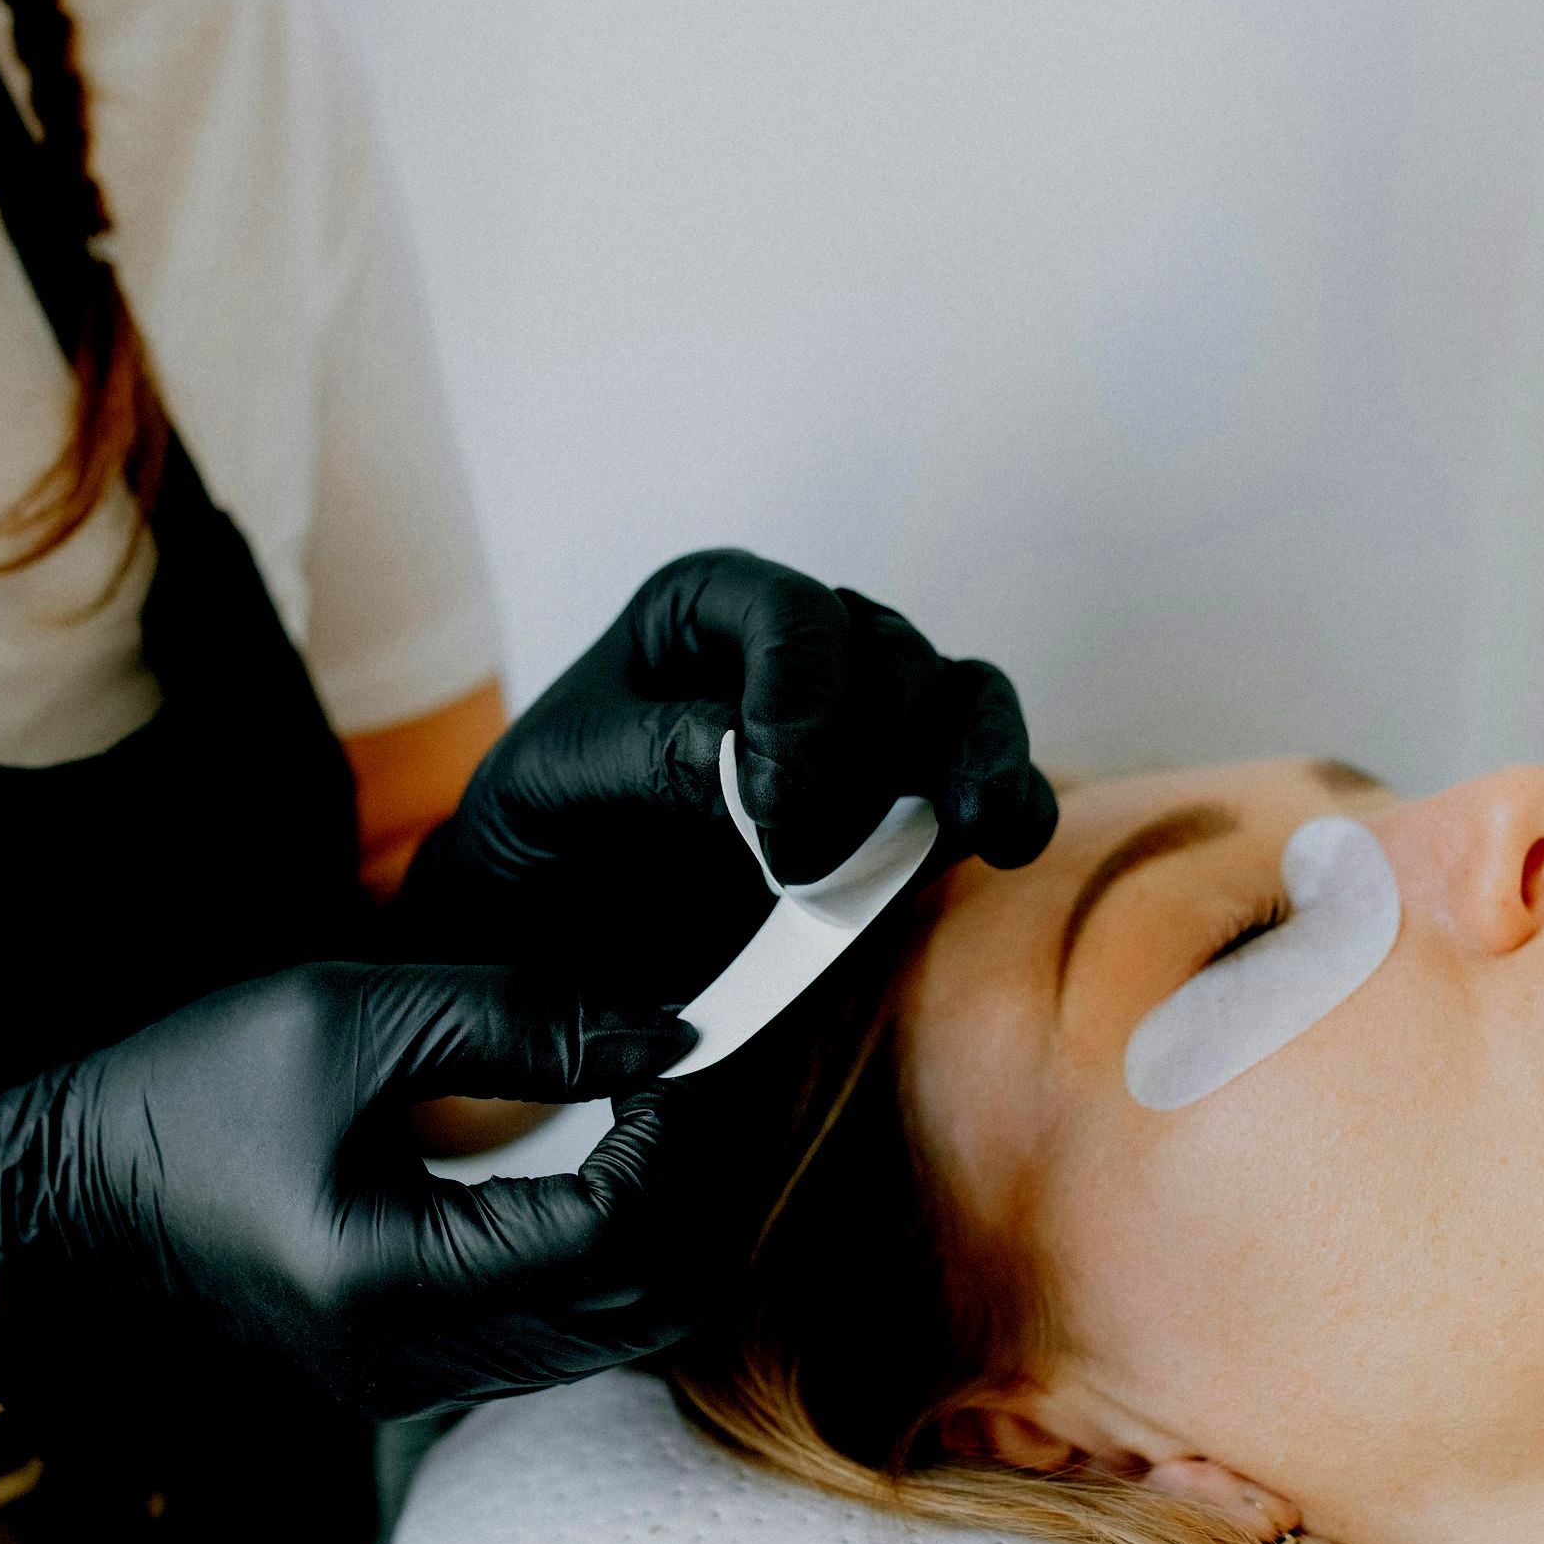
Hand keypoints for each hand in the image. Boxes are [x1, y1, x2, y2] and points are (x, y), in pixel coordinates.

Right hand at [0, 964, 695, 1424]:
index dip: (671, 1140)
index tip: (666, 1058)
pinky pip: (556, 1342)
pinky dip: (601, 1264)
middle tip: (679, 1098)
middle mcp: (415, 1363)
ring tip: (639, 1127)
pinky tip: (583, 1174)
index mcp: (392, 1277)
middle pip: (640, 1312)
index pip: (612, 1232)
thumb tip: (667, 1035)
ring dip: (654, 1236)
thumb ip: (520, 1018)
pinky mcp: (411, 1379)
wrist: (63, 1204)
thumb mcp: (348, 1014)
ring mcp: (415, 1387)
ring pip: (610, 1339)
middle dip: (691, 1200)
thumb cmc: (188, 1093)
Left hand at [388, 550, 1056, 1001]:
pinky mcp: (906, 797)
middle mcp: (797, 641)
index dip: (799, 721)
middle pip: (889, 654)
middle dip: (871, 755)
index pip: (791, 622)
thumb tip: (752, 778)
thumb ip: (656, 761)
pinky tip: (1000, 839)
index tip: (770, 835)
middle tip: (804, 875)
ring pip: (955, 698)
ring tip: (968, 827)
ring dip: (966, 761)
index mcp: (703, 608)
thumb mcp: (561, 787)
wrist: (554, 936)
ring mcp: (862, 716)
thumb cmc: (537, 838)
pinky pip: (983, 769)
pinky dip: (1006, 798)